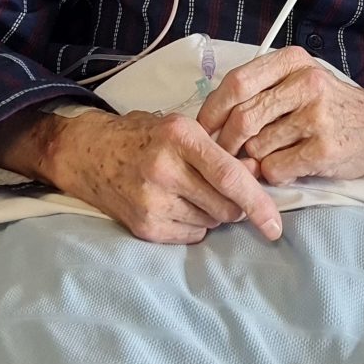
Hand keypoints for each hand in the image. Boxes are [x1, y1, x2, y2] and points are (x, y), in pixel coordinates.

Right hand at [38, 108, 282, 244]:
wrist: (88, 153)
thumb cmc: (143, 136)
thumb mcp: (181, 127)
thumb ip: (219, 150)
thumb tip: (258, 175)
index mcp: (179, 136)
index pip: (230, 176)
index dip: (258, 202)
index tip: (276, 224)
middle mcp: (164, 168)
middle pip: (225, 206)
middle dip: (236, 205)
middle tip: (224, 191)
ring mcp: (151, 201)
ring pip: (211, 222)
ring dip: (213, 213)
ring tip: (190, 192)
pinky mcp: (144, 226)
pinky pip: (191, 235)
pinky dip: (195, 225)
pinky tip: (176, 205)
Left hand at [196, 46, 363, 185]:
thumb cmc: (335, 106)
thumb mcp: (302, 81)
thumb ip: (262, 92)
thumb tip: (212, 122)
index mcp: (294, 61)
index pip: (236, 83)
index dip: (212, 109)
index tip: (203, 128)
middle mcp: (305, 83)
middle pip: (241, 118)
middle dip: (226, 143)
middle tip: (225, 155)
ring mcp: (316, 117)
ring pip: (256, 147)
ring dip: (253, 160)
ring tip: (269, 157)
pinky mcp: (324, 149)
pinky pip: (275, 169)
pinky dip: (273, 174)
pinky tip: (288, 167)